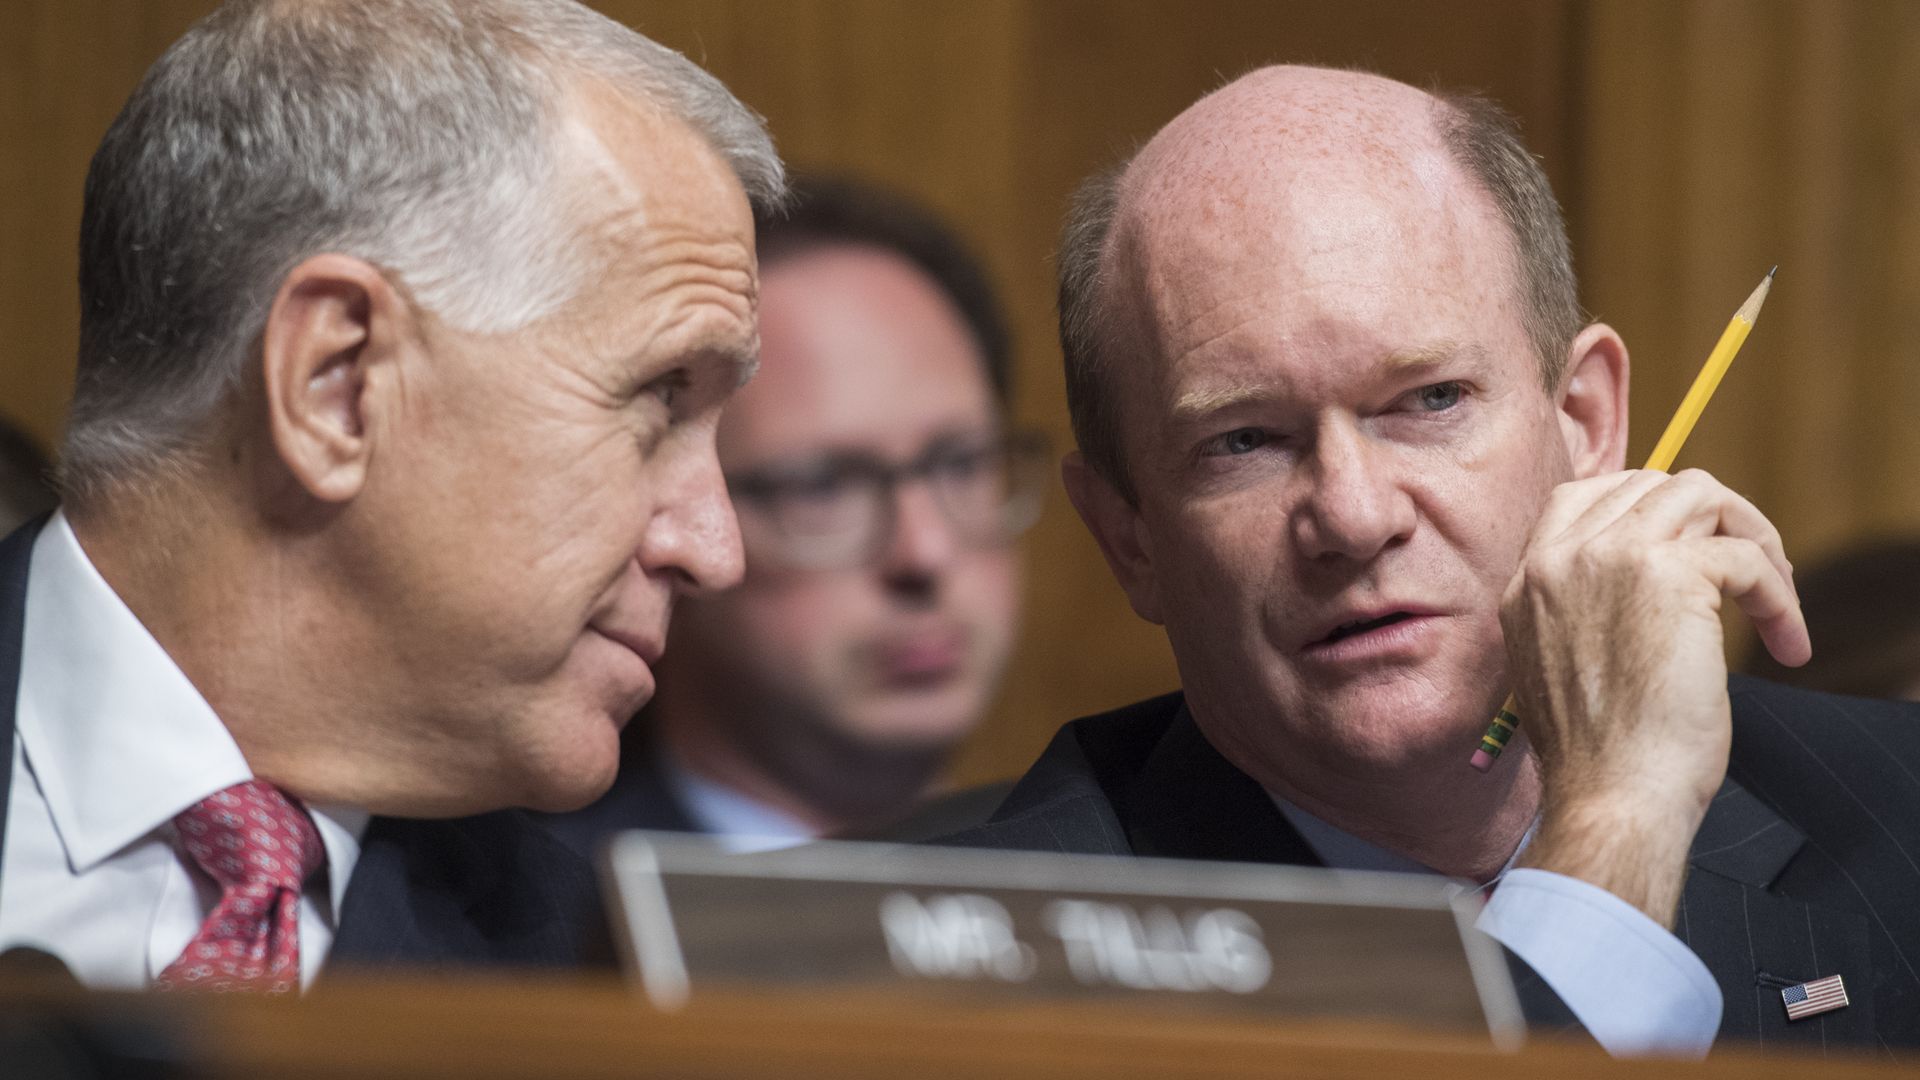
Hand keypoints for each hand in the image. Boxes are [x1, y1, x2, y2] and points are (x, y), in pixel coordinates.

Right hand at [1502, 469, 1808, 926]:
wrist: (1610, 795)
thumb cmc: (1597, 754)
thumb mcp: (1556, 664)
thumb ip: (1581, 608)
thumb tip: (1653, 577)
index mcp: (1528, 579)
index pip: (1582, 493)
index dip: (1646, 505)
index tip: (1691, 544)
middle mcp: (1560, 557)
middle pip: (1651, 484)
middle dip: (1712, 520)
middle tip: (1750, 577)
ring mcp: (1610, 557)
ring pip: (1702, 497)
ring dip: (1754, 541)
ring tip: (1775, 600)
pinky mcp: (1670, 575)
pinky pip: (1747, 556)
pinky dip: (1780, 598)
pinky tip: (1786, 643)